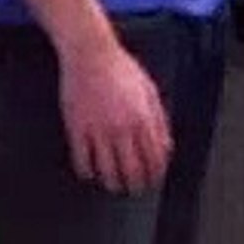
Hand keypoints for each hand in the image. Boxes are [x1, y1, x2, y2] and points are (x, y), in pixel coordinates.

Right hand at [58, 43, 171, 193]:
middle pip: (132, 169)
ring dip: (113, 183)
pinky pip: (82, 160)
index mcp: (143, 119)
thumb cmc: (122, 69)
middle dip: (136, 184)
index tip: (154, 179)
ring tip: (115, 186)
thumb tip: (166, 146)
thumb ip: (160, 120)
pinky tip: (91, 174)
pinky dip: (88, 172)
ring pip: (107, 170)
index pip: (154, 158)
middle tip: (135, 189)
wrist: (91, 54)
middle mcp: (122, 128)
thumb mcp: (150, 91)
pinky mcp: (77, 129)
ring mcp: (98, 130)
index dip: (155, 173)